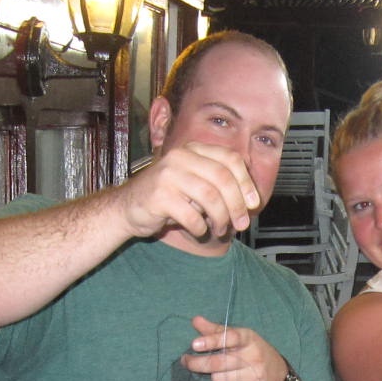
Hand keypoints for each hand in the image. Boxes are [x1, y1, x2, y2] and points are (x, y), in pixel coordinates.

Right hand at [122, 143, 261, 242]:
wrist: (127, 208)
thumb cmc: (167, 197)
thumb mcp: (195, 183)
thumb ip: (218, 184)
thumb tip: (252, 200)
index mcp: (193, 149)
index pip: (230, 159)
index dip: (246, 182)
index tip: (253, 203)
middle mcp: (181, 157)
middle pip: (223, 178)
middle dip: (237, 204)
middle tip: (242, 223)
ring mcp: (168, 175)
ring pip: (210, 197)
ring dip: (221, 218)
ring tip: (219, 229)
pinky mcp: (159, 196)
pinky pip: (192, 215)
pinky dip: (200, 228)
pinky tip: (199, 231)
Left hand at [179, 315, 288, 380]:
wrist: (279, 377)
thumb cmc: (253, 352)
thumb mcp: (240, 338)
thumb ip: (216, 331)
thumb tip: (195, 320)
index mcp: (249, 339)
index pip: (230, 338)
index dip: (211, 341)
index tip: (194, 344)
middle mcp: (254, 356)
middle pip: (218, 363)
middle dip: (197, 363)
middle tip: (185, 361)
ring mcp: (255, 376)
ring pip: (220, 379)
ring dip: (215, 377)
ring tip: (224, 372)